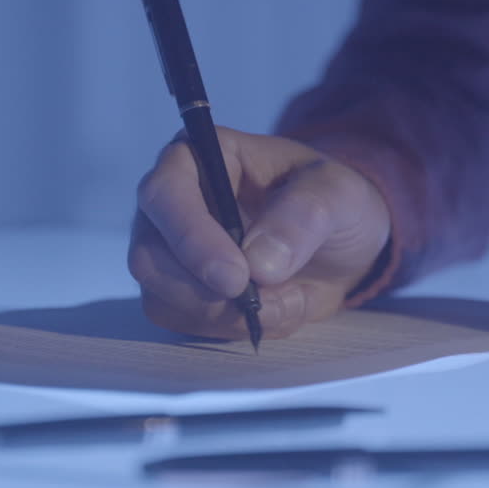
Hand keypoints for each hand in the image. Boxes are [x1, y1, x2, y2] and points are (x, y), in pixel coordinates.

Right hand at [129, 126, 390, 339]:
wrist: (336, 244)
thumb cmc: (330, 202)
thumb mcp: (338, 194)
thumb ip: (304, 216)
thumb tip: (260, 264)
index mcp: (199, 157)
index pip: (165, 194)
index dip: (191, 238)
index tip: (236, 278)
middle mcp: (170, 204)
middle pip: (150, 257)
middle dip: (205, 293)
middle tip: (262, 303)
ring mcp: (168, 253)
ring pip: (164, 299)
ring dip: (227, 316)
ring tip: (287, 298)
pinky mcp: (178, 294)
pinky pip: (185, 324)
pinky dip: (233, 329)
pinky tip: (274, 309)